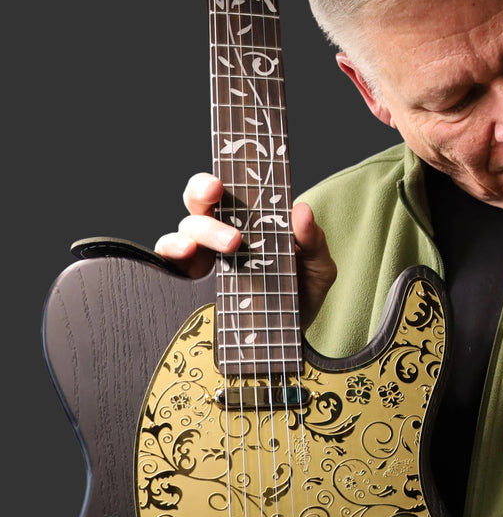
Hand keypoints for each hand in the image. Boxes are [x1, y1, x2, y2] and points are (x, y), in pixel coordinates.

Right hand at [155, 172, 336, 324]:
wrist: (292, 335)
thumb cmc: (302, 292)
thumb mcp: (318, 267)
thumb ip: (313, 240)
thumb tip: (301, 210)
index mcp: (246, 219)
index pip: (223, 189)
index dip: (214, 181)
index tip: (219, 185)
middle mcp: (218, 233)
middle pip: (197, 203)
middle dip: (202, 199)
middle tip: (231, 225)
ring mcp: (202, 258)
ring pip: (183, 231)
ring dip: (199, 233)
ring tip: (228, 247)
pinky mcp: (189, 286)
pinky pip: (169, 266)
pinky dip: (171, 257)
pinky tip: (186, 257)